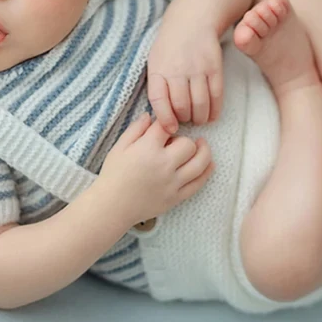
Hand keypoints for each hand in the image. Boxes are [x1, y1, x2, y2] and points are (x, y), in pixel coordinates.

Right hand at [98, 113, 214, 225]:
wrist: (112, 206)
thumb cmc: (113, 175)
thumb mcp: (119, 147)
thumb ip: (136, 129)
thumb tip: (150, 115)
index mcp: (148, 149)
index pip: (166, 127)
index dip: (166, 124)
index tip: (164, 128)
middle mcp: (164, 165)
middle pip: (188, 144)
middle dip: (184, 140)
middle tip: (176, 143)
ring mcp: (172, 182)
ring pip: (200, 162)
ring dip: (204, 151)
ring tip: (202, 145)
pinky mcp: (176, 197)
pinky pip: (198, 183)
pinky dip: (207, 172)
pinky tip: (209, 164)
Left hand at [147, 0, 223, 133]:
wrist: (192, 20)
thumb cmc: (170, 46)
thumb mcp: (154, 61)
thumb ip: (157, 86)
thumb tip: (161, 116)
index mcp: (159, 68)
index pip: (159, 100)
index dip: (165, 119)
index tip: (170, 128)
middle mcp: (178, 69)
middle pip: (182, 106)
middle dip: (184, 119)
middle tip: (185, 121)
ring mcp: (198, 68)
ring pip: (200, 104)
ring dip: (199, 117)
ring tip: (197, 118)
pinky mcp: (215, 67)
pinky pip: (217, 95)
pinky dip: (215, 110)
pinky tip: (211, 115)